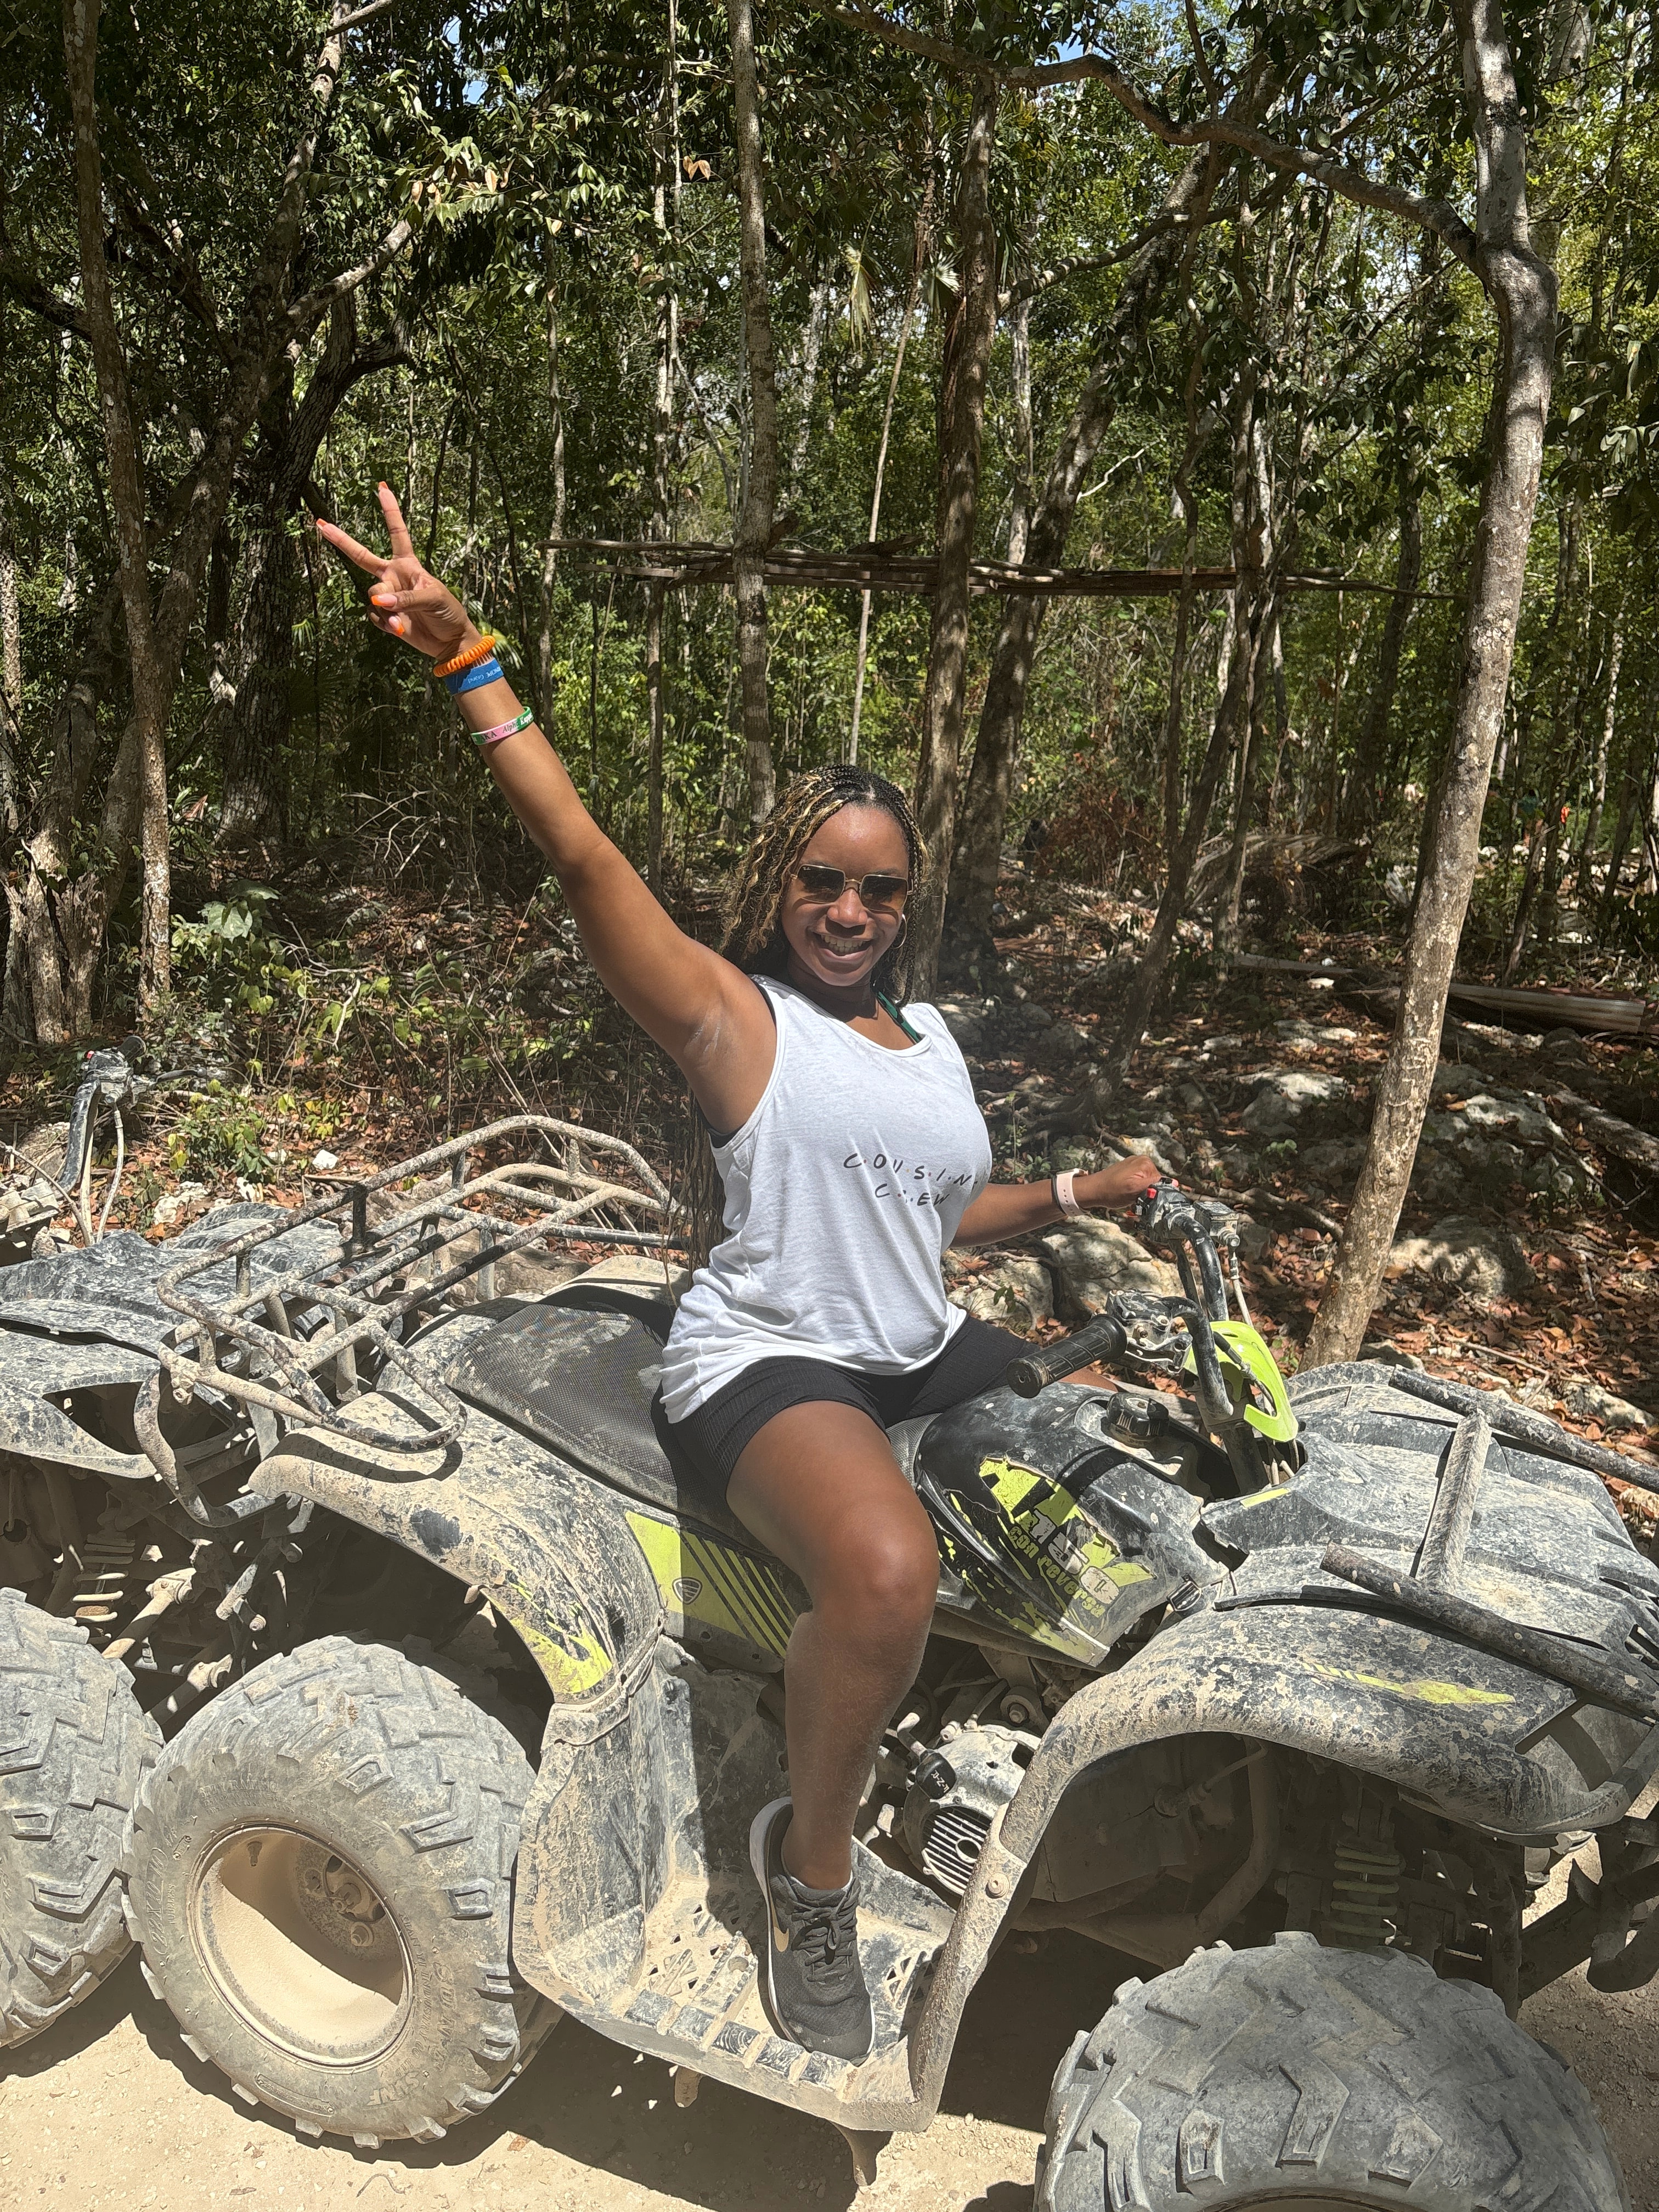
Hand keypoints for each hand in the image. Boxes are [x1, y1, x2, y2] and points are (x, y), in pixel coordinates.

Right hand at [312, 484, 479, 662]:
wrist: (449, 641)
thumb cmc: (447, 612)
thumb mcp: (433, 598)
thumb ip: (406, 598)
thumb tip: (379, 601)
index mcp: (408, 565)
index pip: (398, 533)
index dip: (390, 511)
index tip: (382, 488)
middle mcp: (394, 577)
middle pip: (362, 556)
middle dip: (342, 541)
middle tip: (322, 525)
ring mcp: (388, 597)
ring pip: (373, 595)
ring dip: (385, 609)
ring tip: (401, 621)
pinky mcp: (386, 617)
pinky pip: (374, 616)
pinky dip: (385, 623)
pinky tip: (399, 629)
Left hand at [1086, 1154, 1162, 1211]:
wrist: (1093, 1190)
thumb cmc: (1110, 1191)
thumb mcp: (1135, 1191)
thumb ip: (1154, 1186)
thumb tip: (1174, 1183)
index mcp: (1146, 1164)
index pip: (1162, 1182)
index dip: (1156, 1194)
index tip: (1148, 1202)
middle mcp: (1143, 1161)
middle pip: (1155, 1183)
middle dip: (1149, 1195)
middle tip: (1137, 1202)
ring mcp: (1136, 1165)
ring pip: (1148, 1185)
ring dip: (1142, 1195)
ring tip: (1131, 1199)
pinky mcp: (1130, 1171)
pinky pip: (1140, 1183)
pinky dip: (1137, 1191)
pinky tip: (1128, 1196)